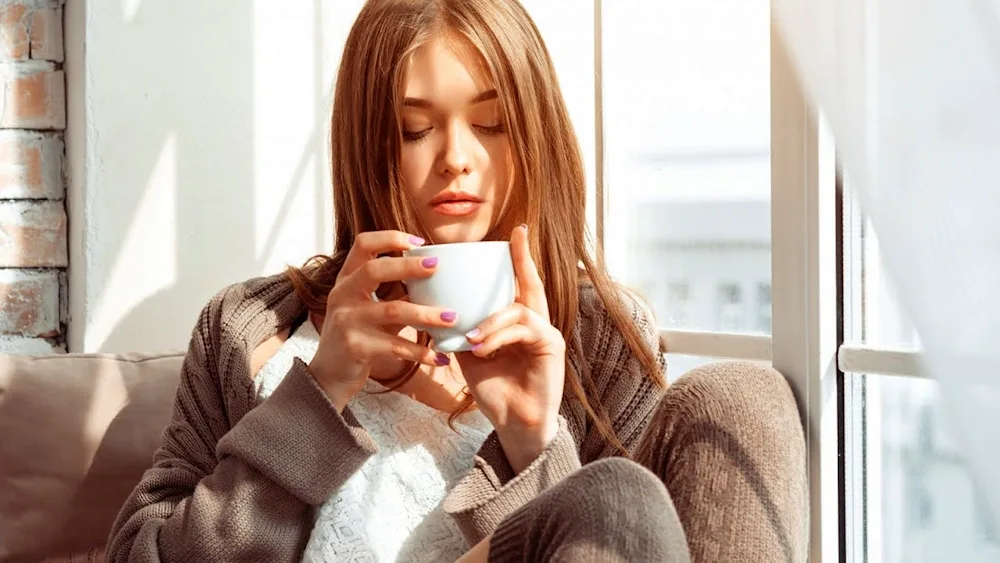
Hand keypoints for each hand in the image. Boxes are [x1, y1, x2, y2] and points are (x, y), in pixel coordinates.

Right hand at [308, 231, 456, 411]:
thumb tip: (436, 278)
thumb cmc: (357, 336)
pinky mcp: (356, 347)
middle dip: (409, 266)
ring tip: (452, 317)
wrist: (329, 375)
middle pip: (374, 270)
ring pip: (393, 310)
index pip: (362, 244)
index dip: (390, 238)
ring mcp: (347, 321)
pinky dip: (421, 352)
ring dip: (427, 314)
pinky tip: (439, 357)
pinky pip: (396, 346)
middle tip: (437, 266)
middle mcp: (342, 296)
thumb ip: (396, 293)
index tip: (419, 242)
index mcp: (347, 279)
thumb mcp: (372, 308)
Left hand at [457, 225, 565, 471]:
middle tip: (516, 234)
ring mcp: (546, 333)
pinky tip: (482, 348)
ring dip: (490, 321)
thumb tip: (435, 312)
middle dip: (523, 258)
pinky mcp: (552, 347)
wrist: (513, 425)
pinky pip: (524, 329)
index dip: (518, 258)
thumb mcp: (471, 357)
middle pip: (531, 284)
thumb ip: (461, 332)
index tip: (515, 231)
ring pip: (519, 309)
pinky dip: (499, 336)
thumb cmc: (494, 391)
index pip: (518, 285)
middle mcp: (536, 323)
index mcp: (517, 323)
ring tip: (471, 339)